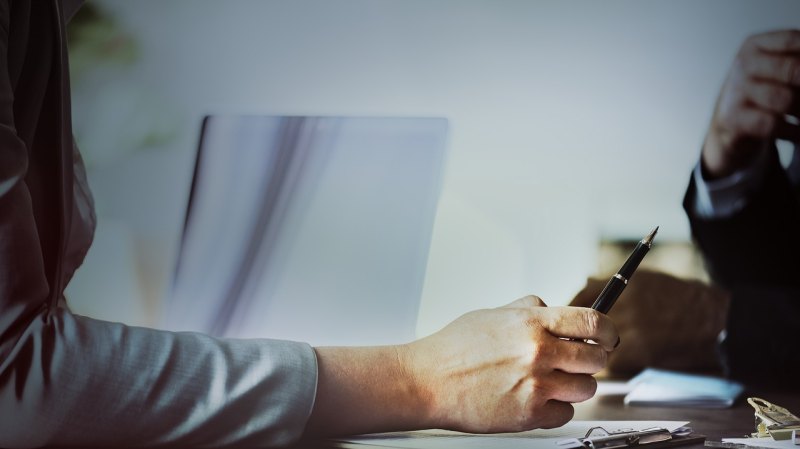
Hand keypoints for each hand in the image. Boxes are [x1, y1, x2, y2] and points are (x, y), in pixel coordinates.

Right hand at [400, 295, 617, 432]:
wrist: (427, 381)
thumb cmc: (453, 348)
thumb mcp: (492, 315)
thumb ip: (527, 309)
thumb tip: (550, 306)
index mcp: (531, 322)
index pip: (593, 322)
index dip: (608, 331)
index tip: (608, 337)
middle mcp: (538, 351)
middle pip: (597, 358)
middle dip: (591, 360)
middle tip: (576, 361)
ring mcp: (536, 384)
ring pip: (586, 388)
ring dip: (574, 385)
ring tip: (550, 381)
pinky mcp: (530, 414)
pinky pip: (566, 413)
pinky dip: (556, 408)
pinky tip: (535, 399)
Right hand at [702, 30, 799, 178]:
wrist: (731, 126)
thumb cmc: (763, 94)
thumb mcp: (779, 70)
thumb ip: (796, 64)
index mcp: (756, 45)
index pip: (795, 41)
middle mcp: (743, 63)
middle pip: (795, 70)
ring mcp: (735, 90)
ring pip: (786, 99)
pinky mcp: (731, 117)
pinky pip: (772, 124)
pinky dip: (793, 132)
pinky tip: (797, 133)